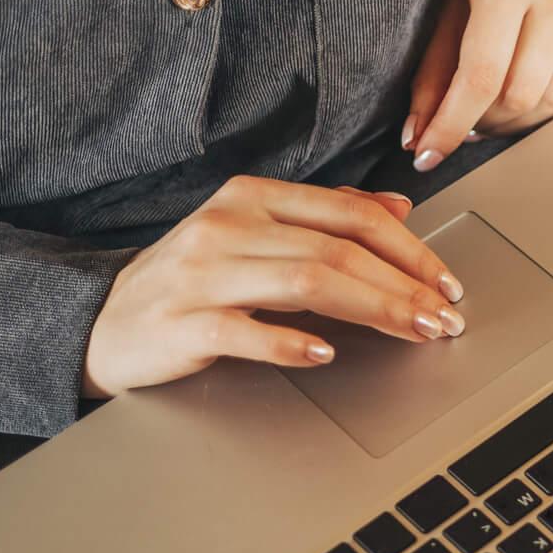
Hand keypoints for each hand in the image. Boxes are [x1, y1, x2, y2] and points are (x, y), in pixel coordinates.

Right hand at [82, 176, 464, 397]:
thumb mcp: (257, 234)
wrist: (104, 321)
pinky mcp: (182, 322)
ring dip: (373, 310)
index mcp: (253, 197)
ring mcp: (202, 273)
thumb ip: (325, 217)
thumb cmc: (193, 280)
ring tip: (414, 331)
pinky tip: (325, 354)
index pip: (351, 215)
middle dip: (404, 287)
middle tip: (444, 319)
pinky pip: (244, 330)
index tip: (447, 285)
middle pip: (337, 251)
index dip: (410, 250)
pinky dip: (289, 342)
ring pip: (305, 283)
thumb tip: (399, 207)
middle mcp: (228, 226)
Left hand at [402, 0, 552, 173]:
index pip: (480, 75)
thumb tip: (418, 138)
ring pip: (551, 104)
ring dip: (514, 123)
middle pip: (519, 97)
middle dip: (485, 123)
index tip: (429, 153)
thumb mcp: (447, 6)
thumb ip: (433, 72)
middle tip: (464, 121)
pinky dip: (545, 112)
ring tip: (491, 111)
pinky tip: (524, 99)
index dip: (451, 124)